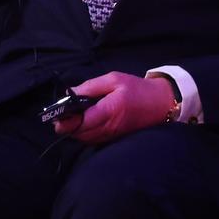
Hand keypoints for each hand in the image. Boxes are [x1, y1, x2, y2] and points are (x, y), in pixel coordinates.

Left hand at [55, 71, 176, 145]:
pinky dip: (84, 133)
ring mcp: (112, 135)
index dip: (65, 121)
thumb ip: (90, 86)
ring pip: (85, 139)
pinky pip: (93, 140)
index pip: (81, 122)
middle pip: (79, 134)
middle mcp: (110, 127)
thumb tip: (70, 92)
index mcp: (109, 110)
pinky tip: (84, 122)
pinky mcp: (114, 139)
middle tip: (62, 114)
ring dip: (75, 131)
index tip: (57, 114)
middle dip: (67, 126)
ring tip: (72, 117)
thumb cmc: (137, 89)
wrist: (161, 103)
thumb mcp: (114, 79)